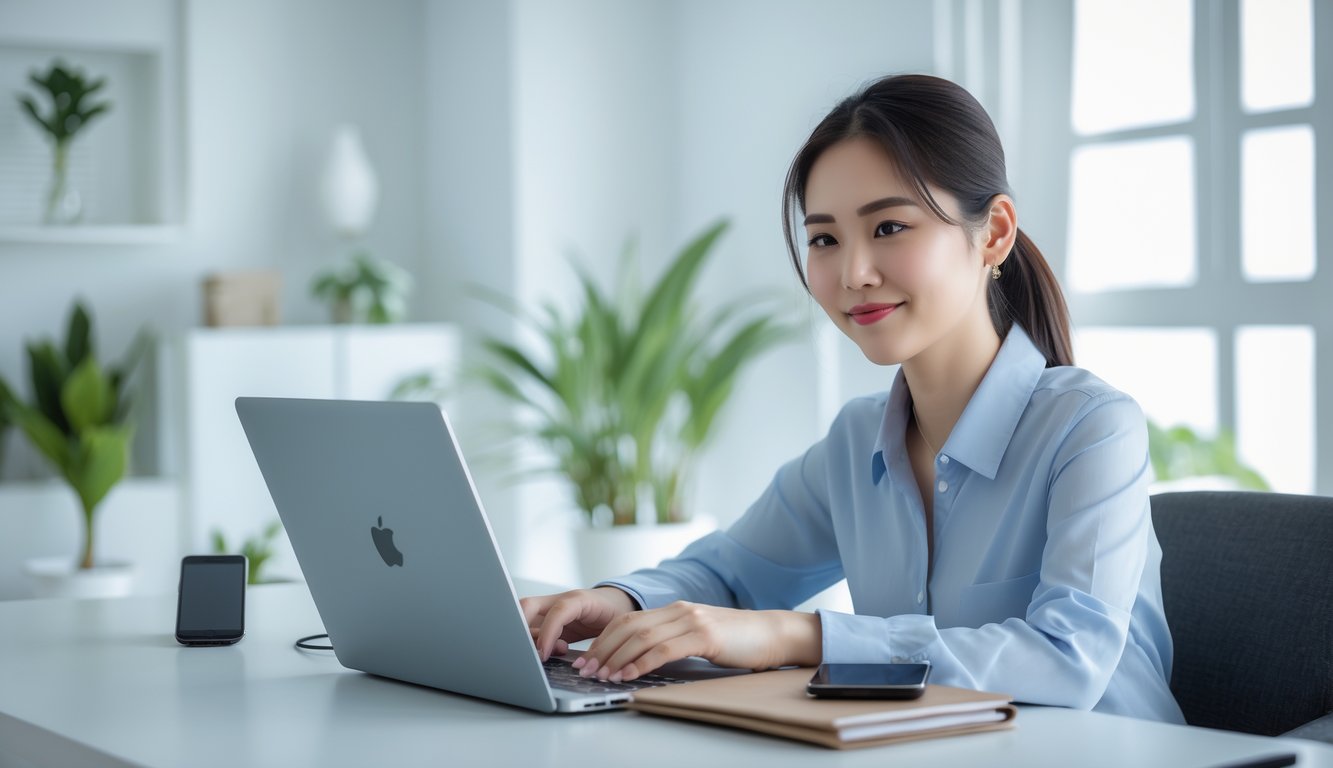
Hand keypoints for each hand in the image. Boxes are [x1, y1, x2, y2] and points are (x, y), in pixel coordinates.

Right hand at [521, 587, 637, 660]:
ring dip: (528, 638)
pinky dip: (533, 642)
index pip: (558, 611)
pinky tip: (548, 652)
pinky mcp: (546, 620)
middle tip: (531, 652)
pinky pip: (530, 627)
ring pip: (524, 617)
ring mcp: (550, 608)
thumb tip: (585, 663)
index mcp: (579, 599)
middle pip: (527, 606)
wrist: (612, 605)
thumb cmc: (614, 614)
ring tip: (548, 653)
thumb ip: (600, 642)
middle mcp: (559, 600)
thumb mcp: (613, 627)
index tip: (543, 654)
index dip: (548, 633)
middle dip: (520, 628)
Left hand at [573, 601, 821, 682]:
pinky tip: (629, 675)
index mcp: (674, 609)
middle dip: (602, 650)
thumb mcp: (697, 636)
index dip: (603, 640)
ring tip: (603, 676)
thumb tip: (639, 660)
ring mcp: (691, 620)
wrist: (772, 634)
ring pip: (642, 637)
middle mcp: (679, 610)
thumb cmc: (736, 641)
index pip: (627, 621)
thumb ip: (672, 640)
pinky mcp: (704, 635)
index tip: (587, 659)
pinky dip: (642, 663)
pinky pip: (664, 649)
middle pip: (628, 626)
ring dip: (617, 658)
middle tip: (586, 670)